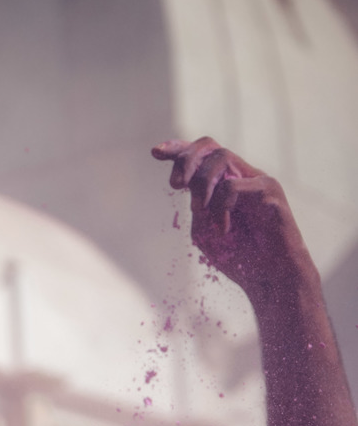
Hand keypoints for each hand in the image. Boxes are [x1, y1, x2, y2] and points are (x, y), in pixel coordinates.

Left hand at [151, 137, 311, 296]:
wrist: (271, 278)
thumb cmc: (240, 258)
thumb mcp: (206, 232)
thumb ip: (197, 207)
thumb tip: (187, 183)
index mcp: (224, 186)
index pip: (201, 157)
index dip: (178, 150)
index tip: (155, 152)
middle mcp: (241, 176)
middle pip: (210, 147)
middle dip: (186, 160)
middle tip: (175, 185)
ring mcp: (257, 180)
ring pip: (221, 158)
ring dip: (202, 185)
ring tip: (200, 212)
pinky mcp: (270, 189)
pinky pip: (233, 185)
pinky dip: (220, 206)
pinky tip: (223, 229)